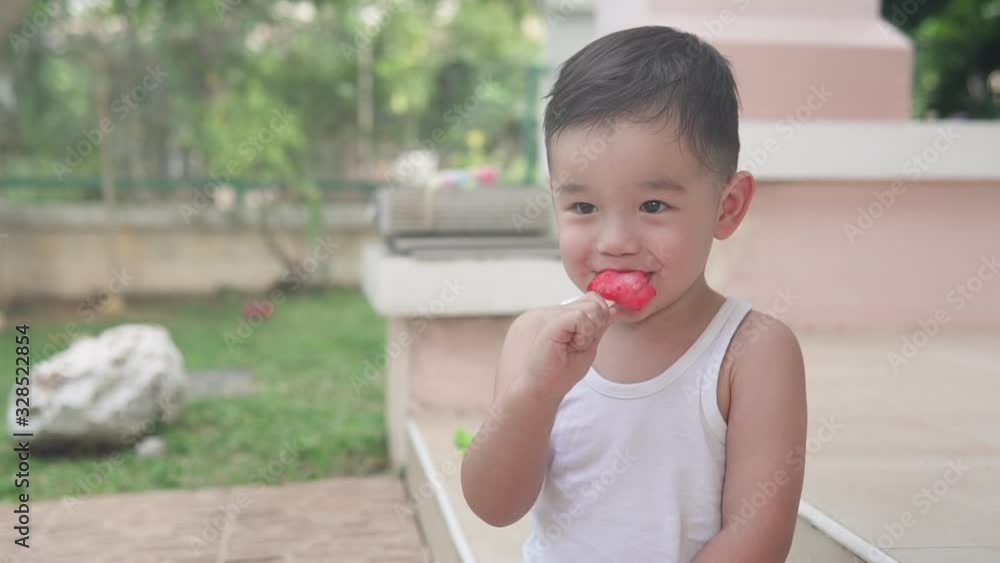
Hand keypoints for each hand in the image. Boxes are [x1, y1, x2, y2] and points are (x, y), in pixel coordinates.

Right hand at [502, 292, 616, 400]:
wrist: (540, 389)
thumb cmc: (561, 373)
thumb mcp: (587, 346)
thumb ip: (598, 326)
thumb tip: (613, 308)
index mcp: (563, 316)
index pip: (593, 300)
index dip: (599, 318)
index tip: (587, 340)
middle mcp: (557, 311)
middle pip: (595, 301)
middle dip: (597, 324)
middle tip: (580, 344)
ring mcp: (552, 314)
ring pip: (591, 307)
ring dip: (591, 331)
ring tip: (575, 345)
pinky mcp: (551, 323)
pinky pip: (581, 317)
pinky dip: (585, 333)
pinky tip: (573, 345)